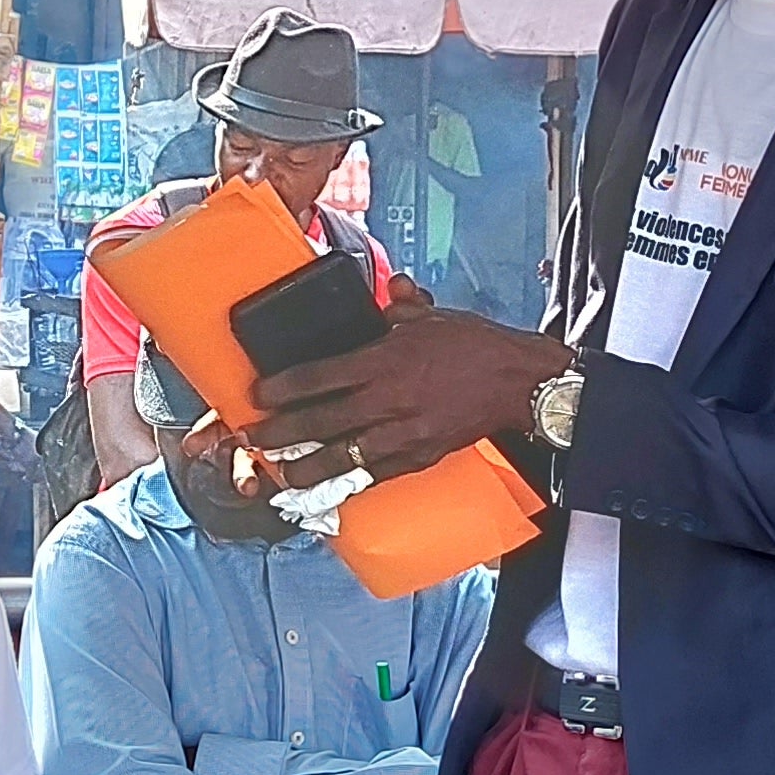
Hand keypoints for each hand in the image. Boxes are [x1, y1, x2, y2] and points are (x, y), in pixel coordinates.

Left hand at [249, 305, 572, 482]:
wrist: (518, 383)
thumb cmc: (476, 348)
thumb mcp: (432, 316)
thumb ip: (401, 305)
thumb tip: (391, 288)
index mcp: (385, 360)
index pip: (320, 377)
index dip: (283, 389)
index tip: (259, 395)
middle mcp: (389, 399)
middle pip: (322, 421)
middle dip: (282, 433)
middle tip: (256, 439)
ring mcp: (404, 432)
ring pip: (345, 456)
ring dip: (309, 468)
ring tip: (283, 474)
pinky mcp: (420, 455)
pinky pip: (377, 473)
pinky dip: (350, 480)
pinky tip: (330, 486)